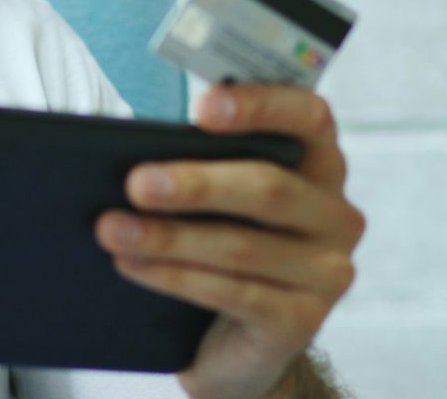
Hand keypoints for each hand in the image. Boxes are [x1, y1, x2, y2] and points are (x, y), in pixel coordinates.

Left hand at [94, 85, 364, 398]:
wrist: (234, 340)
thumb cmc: (214, 240)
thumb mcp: (211, 196)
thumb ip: (194, 161)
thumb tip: (129, 155)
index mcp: (318, 163)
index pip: (309, 117)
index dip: (260, 106)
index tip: (201, 109)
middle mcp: (335, 215)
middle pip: (268, 188)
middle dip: (196, 185)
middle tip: (134, 183)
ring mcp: (327, 272)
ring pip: (241, 246)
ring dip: (168, 237)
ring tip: (110, 229)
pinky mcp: (303, 322)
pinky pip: (234, 294)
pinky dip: (175, 277)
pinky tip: (131, 265)